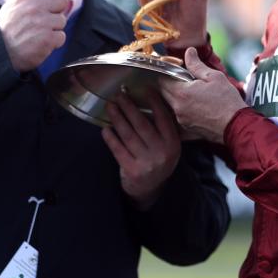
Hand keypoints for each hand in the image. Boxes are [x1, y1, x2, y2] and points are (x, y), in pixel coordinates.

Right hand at [0, 0, 78, 72]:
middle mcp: (34, 7)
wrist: (0, 54)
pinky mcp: (47, 38)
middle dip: (56, 11)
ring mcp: (41, 22)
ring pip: (62, 20)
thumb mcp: (11, 5)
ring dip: (54, 29)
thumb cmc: (8, 28)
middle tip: (40, 22)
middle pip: (61, 1)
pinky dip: (54, 43)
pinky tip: (40, 45)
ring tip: (37, 35)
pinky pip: (61, 37)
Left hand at [102, 91, 180, 208]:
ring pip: (128, 135)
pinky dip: (110, 138)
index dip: (154, 102)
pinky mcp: (132, 171)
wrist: (150, 190)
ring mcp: (147, 163)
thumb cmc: (157, 160)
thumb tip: (148, 99)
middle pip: (142, 125)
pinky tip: (105, 128)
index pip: (163, 118)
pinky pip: (118, 150)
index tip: (145, 88)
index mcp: (173, 143)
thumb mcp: (167, 146)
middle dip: (129, 107)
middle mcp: (162, 153)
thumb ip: (162, 128)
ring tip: (110, 106)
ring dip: (117, 118)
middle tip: (119, 94)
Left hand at [159, 48, 246, 143]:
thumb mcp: (214, 77)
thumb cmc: (227, 101)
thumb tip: (189, 52)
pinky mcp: (186, 127)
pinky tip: (196, 104)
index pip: (162, 79)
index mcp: (181, 92)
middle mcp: (177, 107)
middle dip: (170, 83)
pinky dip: (183, 107)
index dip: (167, 72)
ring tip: (192, 91)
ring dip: (176, 95)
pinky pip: (178, 113)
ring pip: (170, 103)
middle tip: (184, 78)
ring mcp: (180, 119)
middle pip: (163, 91)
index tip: (175, 69)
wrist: (237, 125)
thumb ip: (196, 64)